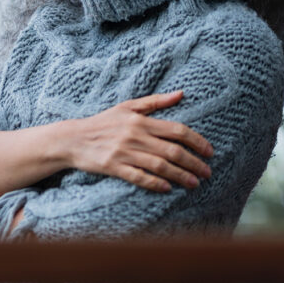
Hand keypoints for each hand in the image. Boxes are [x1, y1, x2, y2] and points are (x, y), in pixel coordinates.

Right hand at [64, 91, 212, 192]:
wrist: (72, 138)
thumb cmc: (103, 122)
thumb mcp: (127, 107)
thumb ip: (155, 102)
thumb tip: (181, 94)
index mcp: (140, 120)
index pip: (176, 130)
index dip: (196, 141)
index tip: (210, 152)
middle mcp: (135, 136)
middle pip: (172, 150)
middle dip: (193, 162)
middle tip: (208, 172)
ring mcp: (124, 152)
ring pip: (159, 165)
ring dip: (180, 175)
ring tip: (194, 183)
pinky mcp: (114, 167)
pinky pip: (138, 176)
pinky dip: (154, 183)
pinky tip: (167, 188)